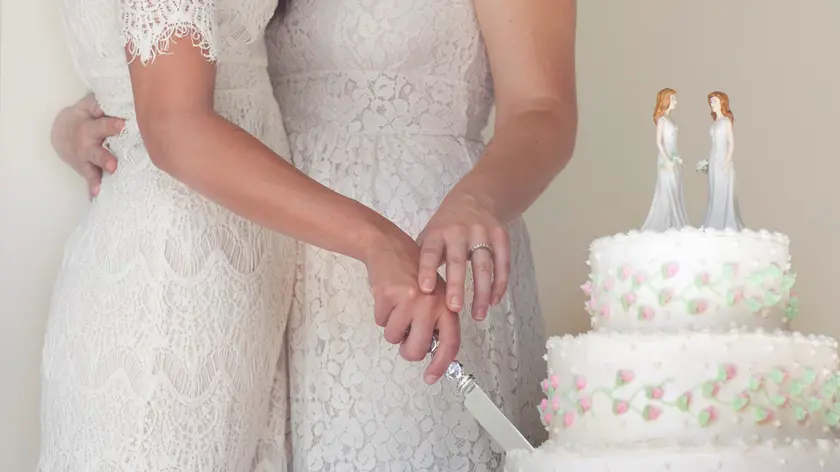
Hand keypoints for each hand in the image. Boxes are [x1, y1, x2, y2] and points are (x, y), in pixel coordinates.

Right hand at [51, 94, 124, 198]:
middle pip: (96, 148)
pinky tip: (96, 195)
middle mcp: (87, 141)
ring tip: (110, 174)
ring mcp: (86, 156)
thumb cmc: (85, 117)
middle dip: (104, 155)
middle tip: (114, 162)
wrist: (62, 132)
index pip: (102, 123)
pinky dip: (93, 186)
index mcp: (90, 125)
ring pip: (94, 163)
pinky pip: (90, 177)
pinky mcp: (86, 167)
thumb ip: (103, 104)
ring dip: (102, 169)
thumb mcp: (89, 106)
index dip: (112, 125)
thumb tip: (121, 100)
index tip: (123, 125)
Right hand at [364, 235, 460, 384]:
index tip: (430, 377)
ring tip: (397, 309)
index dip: (440, 365)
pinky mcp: (388, 297)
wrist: (389, 247)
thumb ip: (437, 322)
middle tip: (405, 339)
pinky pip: (381, 322)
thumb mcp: (435, 295)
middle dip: (407, 349)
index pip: (449, 343)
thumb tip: (432, 353)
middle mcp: (431, 304)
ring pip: (394, 337)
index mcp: (446, 306)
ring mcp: (409, 301)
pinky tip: (388, 299)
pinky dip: (382, 315)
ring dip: (392, 329)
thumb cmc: (414, 274)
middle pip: (416, 349)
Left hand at [416, 193, 509, 321]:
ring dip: (482, 292)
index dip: (427, 270)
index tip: (425, 290)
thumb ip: (422, 260)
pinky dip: (499, 284)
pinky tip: (493, 301)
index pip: (430, 252)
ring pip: (484, 266)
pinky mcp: (501, 237)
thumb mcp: (430, 235)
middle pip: (458, 261)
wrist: (475, 199)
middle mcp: (459, 232)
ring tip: (478, 315)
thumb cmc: (446, 226)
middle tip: (454, 309)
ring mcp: (482, 233)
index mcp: (438, 233)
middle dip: (457, 286)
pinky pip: (502, 264)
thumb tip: (408, 293)